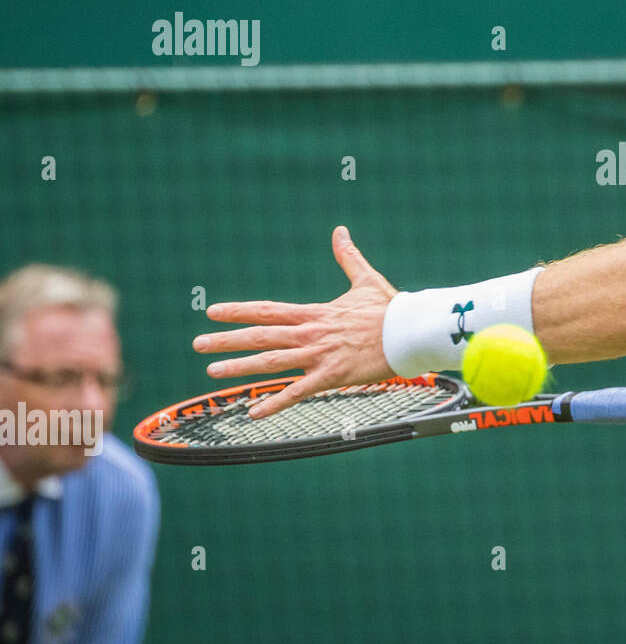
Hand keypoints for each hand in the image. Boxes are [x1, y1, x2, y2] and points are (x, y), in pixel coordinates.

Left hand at [192, 226, 396, 417]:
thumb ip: (348, 257)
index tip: (212, 311)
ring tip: (212, 372)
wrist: (410, 332)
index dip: (238, 310)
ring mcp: (319, 356)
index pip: (268, 310)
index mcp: (315, 312)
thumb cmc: (390, 308)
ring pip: (271, 361)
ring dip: (240, 367)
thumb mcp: (366, 280)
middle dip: (226, 340)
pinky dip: (274, 402)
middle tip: (198, 344)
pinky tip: (253, 412)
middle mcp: (310, 333)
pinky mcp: (331, 376)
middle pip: (260, 335)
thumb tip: (340, 230)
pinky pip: (297, 392)